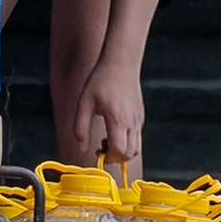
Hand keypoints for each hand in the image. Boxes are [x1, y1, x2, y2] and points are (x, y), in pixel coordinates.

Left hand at [71, 53, 143, 174]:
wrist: (121, 63)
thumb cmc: (101, 80)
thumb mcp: (84, 104)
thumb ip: (80, 128)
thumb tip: (82, 148)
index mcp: (118, 120)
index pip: (119, 151)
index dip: (108, 157)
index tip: (97, 152)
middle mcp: (132, 122)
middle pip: (130, 154)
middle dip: (115, 158)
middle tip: (101, 148)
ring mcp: (138, 120)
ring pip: (136, 148)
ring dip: (122, 151)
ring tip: (108, 140)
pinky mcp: (140, 116)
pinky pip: (137, 137)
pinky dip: (127, 142)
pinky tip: (114, 130)